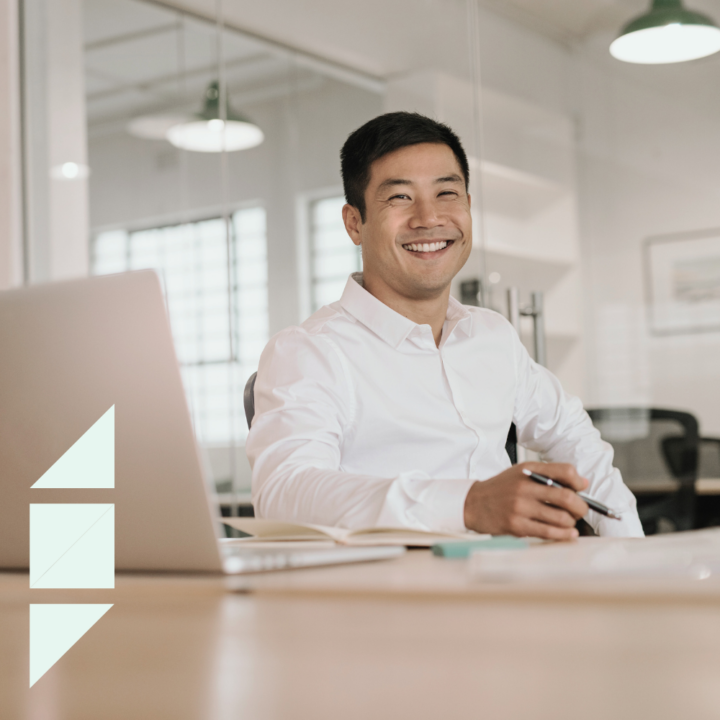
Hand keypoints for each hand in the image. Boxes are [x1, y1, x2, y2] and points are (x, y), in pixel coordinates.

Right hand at [463, 462, 589, 539]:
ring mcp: (520, 507)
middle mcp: (524, 487)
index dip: (578, 482)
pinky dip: (563, 535)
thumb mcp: (521, 473)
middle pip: (567, 497)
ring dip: (571, 523)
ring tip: (568, 522)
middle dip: (581, 507)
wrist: (472, 503)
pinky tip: (567, 534)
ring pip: (561, 518)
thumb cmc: (501, 489)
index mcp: (528, 470)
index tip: (581, 489)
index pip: (564, 471)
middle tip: (580, 510)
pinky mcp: (517, 525)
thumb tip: (583, 483)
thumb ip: (550, 475)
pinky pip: (549, 532)